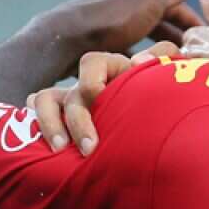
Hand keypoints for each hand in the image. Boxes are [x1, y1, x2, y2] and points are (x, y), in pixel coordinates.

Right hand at [29, 41, 178, 154]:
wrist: (164, 129)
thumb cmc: (167, 98)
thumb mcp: (171, 74)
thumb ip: (162, 57)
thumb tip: (137, 61)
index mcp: (116, 69)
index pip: (92, 63)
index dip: (92, 83)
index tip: (103, 101)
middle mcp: (92, 84)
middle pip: (74, 94)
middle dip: (79, 121)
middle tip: (90, 149)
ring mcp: (75, 100)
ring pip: (48, 99)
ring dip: (51, 124)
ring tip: (60, 150)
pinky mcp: (65, 118)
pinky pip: (39, 111)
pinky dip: (36, 122)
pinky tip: (42, 143)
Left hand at [33, 0, 205, 58]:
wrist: (61, 43)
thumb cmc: (110, 20)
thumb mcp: (150, 0)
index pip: (170, 3)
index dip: (190, 20)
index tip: (206, 39)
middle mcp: (115, 3)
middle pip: (154, 21)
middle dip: (174, 36)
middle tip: (192, 57)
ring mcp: (101, 25)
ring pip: (138, 38)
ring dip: (155, 50)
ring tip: (170, 68)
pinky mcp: (89, 46)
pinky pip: (121, 53)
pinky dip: (135, 61)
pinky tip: (141, 74)